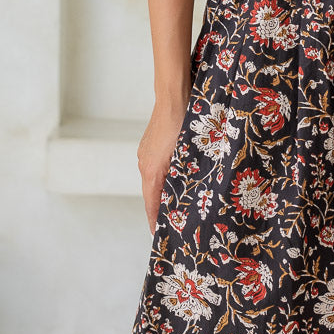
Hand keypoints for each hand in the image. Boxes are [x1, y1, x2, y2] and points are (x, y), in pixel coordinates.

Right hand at [137, 101, 187, 232]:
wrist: (174, 96)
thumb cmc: (184, 123)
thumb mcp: (187, 154)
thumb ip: (184, 176)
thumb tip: (189, 196)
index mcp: (151, 170)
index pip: (151, 204)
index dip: (155, 221)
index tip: (158, 237)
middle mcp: (144, 164)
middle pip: (151, 194)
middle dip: (160, 210)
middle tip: (172, 225)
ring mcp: (145, 153)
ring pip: (154, 180)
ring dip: (163, 193)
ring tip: (175, 206)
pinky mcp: (149, 145)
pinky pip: (155, 168)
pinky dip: (163, 178)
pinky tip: (176, 180)